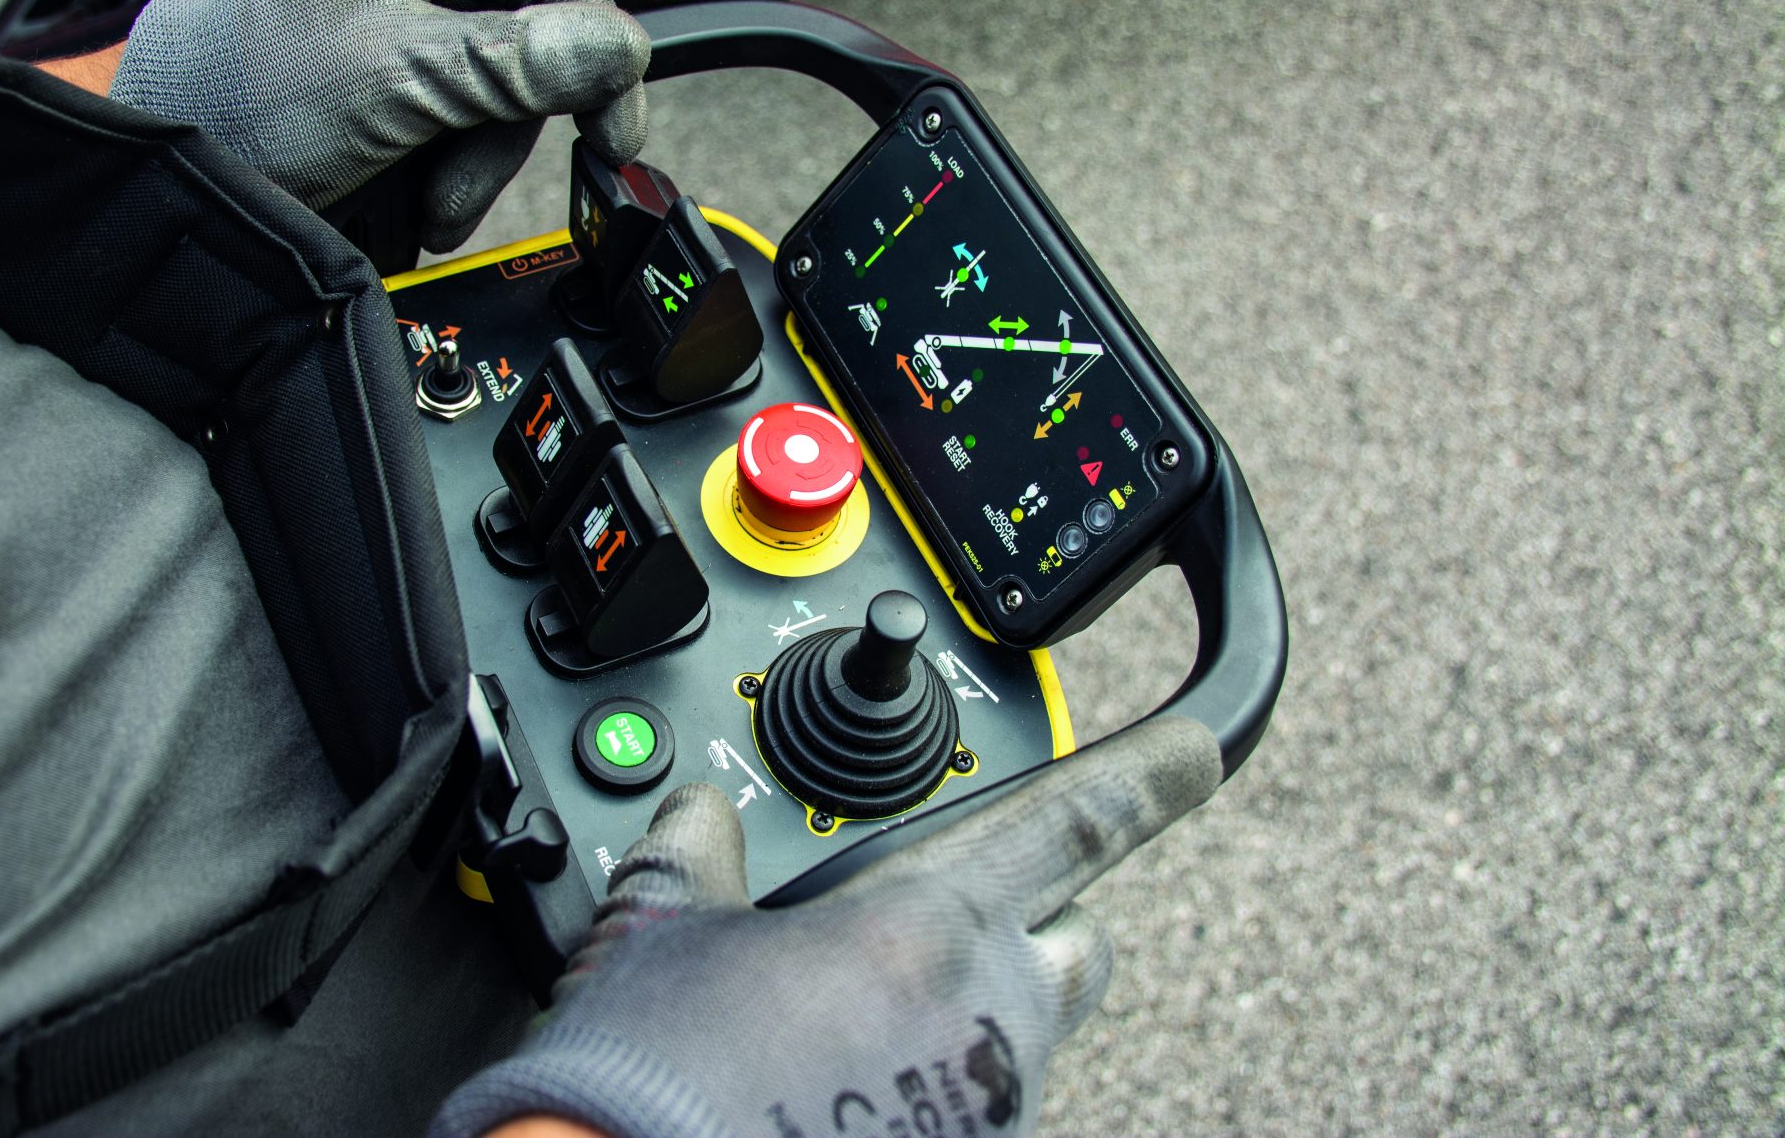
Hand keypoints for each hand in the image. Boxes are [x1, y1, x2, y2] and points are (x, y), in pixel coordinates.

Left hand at [108, 0, 792, 250]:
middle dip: (557, 96)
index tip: (617, 122)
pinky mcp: (416, 93)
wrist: (173, 178)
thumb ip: (510, 63)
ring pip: (524, 88)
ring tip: (435, 196)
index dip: (602, 44)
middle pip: (560, 11)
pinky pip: (488, 127)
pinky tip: (431, 197)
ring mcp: (422, 29)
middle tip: (635, 117)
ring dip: (489, 159)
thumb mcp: (390, 79)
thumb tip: (615, 48)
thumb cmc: (237, 96)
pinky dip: (468, 177)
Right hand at [432, 717, 1221, 1137]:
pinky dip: (923, 1076)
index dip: (1151, 774)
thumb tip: (694, 815)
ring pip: (1018, 1032)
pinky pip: (964, 1102)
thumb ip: (695, 851)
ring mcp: (977, 1115)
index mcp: (930, 930)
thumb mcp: (660, 935)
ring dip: (967, 1004)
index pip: (1079, 821)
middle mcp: (985, 1026)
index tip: (1200, 750)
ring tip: (850, 1008)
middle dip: (1048, 911)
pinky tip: (831, 1081)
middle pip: (1077, 942)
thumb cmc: (651, 1089)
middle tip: (969, 906)